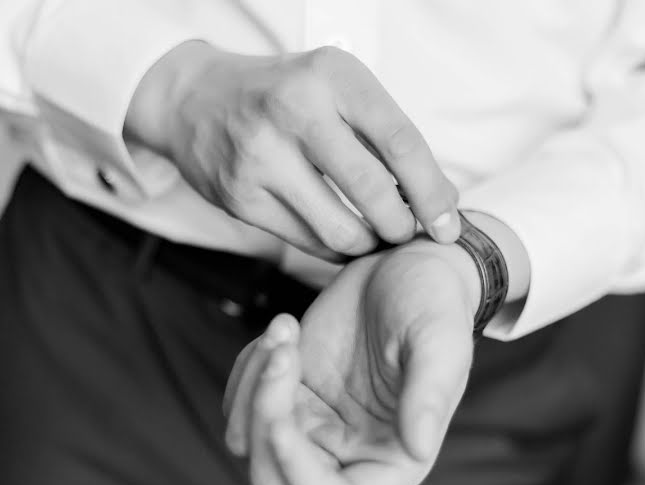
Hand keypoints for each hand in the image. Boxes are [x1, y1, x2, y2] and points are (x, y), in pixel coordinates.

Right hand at [127, 41, 459, 259]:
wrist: (195, 99)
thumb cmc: (284, 95)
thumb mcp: (335, 87)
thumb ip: (383, 134)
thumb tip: (441, 200)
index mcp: (332, 77)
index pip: (400, 141)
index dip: (432, 191)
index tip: (449, 224)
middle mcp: (294, 111)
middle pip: (371, 189)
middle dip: (402, 225)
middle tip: (408, 233)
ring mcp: (261, 156)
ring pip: (338, 227)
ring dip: (368, 243)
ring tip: (375, 237)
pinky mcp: (240, 197)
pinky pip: (305, 241)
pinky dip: (333, 248)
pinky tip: (341, 238)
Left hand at [223, 240, 479, 484]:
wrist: (408, 267)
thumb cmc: (435, 306)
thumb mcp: (442, 342)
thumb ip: (432, 396)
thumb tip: (419, 447)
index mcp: (390, 460)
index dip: (300, 478)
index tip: (284, 421)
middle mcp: (346, 452)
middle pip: (272, 476)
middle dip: (264, 415)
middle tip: (286, 349)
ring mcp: (311, 424)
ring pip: (246, 441)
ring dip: (252, 385)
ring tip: (285, 330)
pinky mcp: (288, 393)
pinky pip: (240, 402)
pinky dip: (248, 366)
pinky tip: (283, 330)